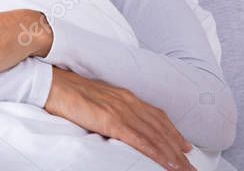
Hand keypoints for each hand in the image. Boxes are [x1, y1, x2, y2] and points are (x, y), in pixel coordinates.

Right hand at [45, 67, 194, 170]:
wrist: (51, 82)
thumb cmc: (67, 90)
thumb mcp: (96, 98)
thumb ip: (111, 107)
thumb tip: (117, 121)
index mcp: (124, 95)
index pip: (156, 115)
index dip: (173, 132)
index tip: (184, 146)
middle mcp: (128, 101)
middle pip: (161, 128)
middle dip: (178, 149)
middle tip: (192, 166)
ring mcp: (121, 110)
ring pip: (155, 136)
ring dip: (173, 155)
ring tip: (185, 170)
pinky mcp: (112, 120)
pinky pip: (140, 140)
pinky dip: (157, 152)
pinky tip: (167, 163)